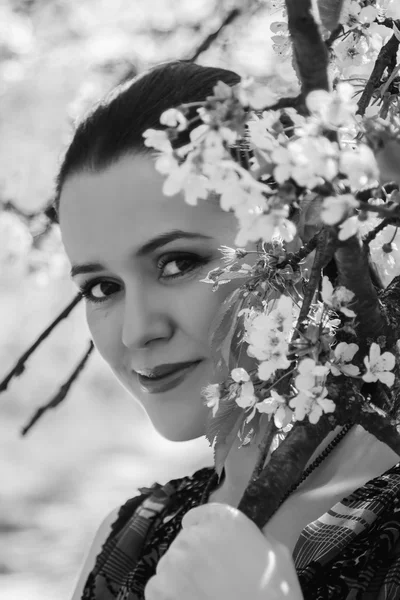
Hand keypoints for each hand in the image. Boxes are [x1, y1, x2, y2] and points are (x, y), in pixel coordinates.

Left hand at [144, 502, 302, 599]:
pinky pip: (159, 589)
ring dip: (183, 578)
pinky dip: (171, 598)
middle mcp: (195, 534)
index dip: (208, 533)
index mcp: (224, 519)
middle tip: (219, 581)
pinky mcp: (158, 591)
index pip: (201, 515)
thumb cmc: (273, 596)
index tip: (216, 550)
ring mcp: (173, 564)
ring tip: (208, 597)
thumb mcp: (278, 555)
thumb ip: (264, 530)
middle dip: (197, 558)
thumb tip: (268, 518)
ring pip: (171, 566)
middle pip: (187, 541)